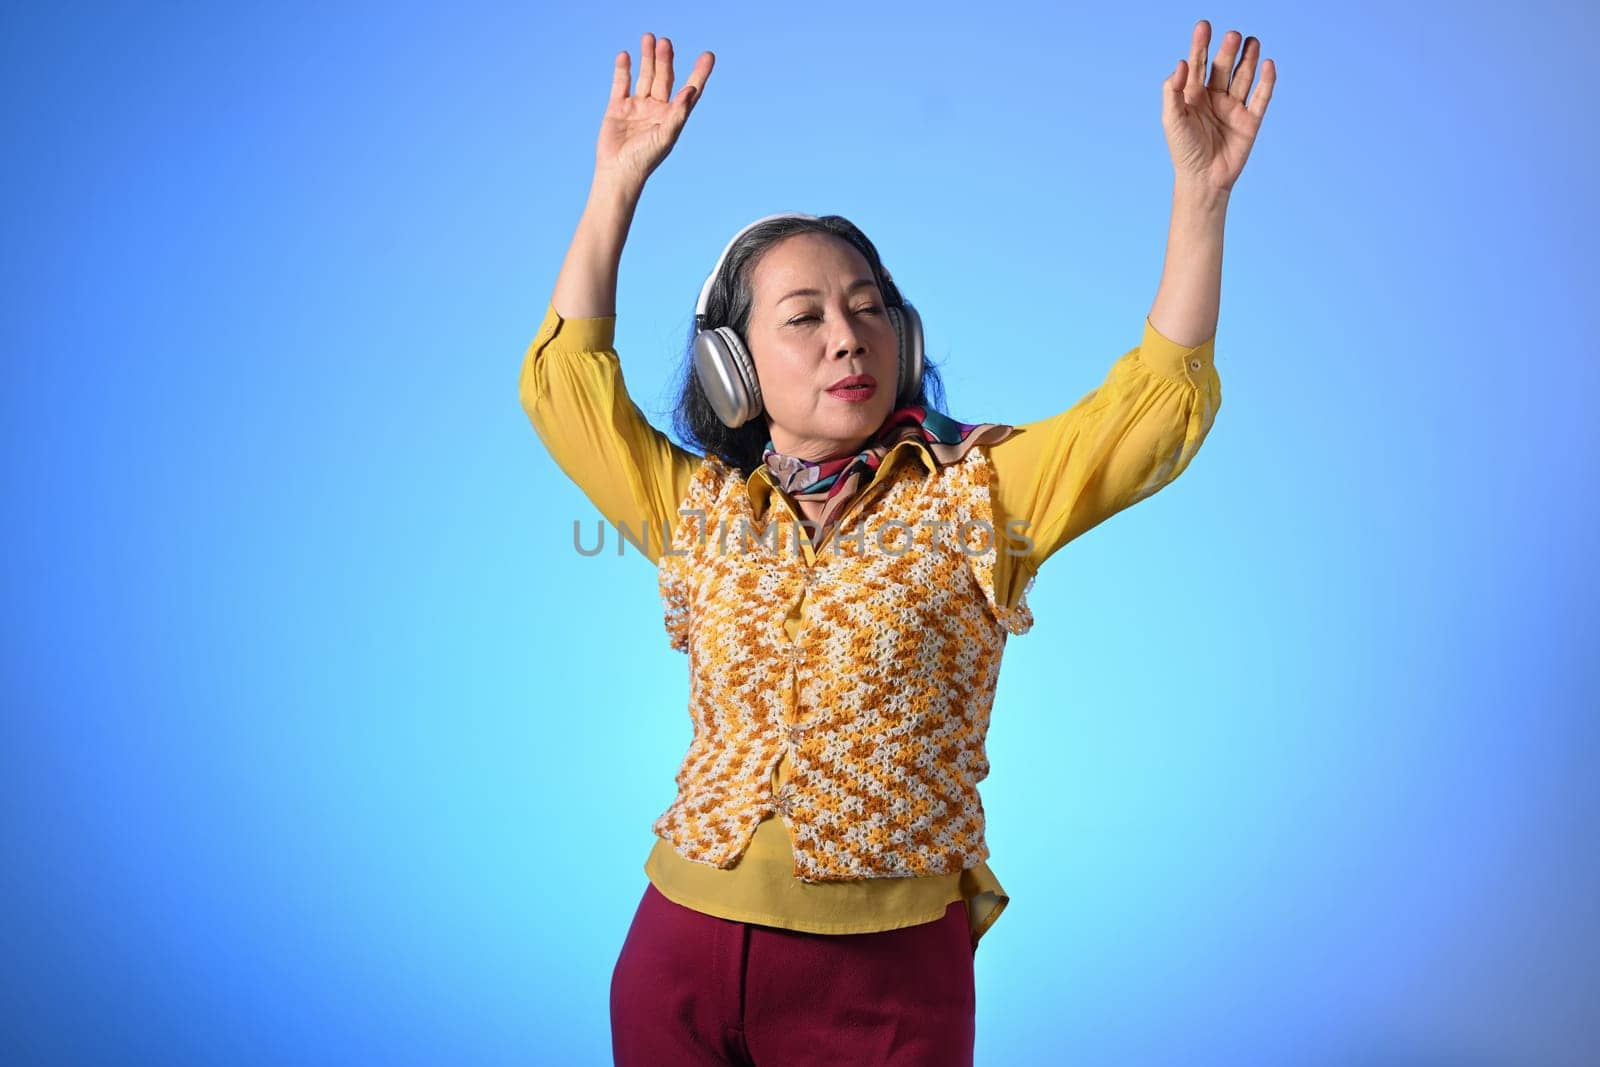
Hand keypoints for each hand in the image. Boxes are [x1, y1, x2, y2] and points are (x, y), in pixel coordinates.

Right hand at [594, 32, 713, 191]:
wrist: (618, 171)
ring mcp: (637, 107)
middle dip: (665, 59)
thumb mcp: (667, 136)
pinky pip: (621, 84)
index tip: (708, 56)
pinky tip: (625, 55)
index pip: (690, 90)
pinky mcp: (618, 107)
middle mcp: (657, 109)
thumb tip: (691, 90)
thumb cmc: (646, 159)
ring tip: (649, 38)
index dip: (699, 73)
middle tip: (665, 42)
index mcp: (673, 116)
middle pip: (664, 77)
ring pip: (644, 76)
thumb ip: (679, 113)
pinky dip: (623, 69)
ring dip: (647, 58)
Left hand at [1161, 20, 1274, 193]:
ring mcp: (1233, 107)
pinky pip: (1261, 97)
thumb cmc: (1183, 151)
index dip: (1200, 45)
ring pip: (1243, 77)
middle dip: (1227, 51)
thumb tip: (1181, 63)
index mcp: (1193, 95)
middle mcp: (1214, 97)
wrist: (1203, 180)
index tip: (1204, 26)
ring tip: (1251, 41)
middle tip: (1233, 35)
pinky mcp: (1250, 120)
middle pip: (1223, 67)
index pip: (1198, 65)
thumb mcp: (1171, 120)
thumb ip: (1173, 92)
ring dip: (1248, 59)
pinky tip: (1267, 64)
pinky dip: (1266, 81)